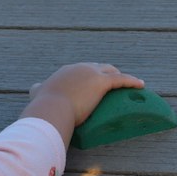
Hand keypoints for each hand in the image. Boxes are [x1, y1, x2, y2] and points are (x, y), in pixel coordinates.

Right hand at [24, 63, 146, 145]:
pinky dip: (132, 81)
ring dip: (120, 77)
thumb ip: (38, 89)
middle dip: (107, 74)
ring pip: (111, 71)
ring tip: (129, 85)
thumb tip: (35, 87)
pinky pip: (121, 80)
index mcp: (67, 70)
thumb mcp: (38, 92)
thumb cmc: (45, 105)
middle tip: (114, 85)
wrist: (51, 108)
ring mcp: (91, 73)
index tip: (96, 84)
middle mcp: (80, 67)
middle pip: (99, 67)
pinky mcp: (101, 83)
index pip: (83, 70)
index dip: (91, 76)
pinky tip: (141, 85)